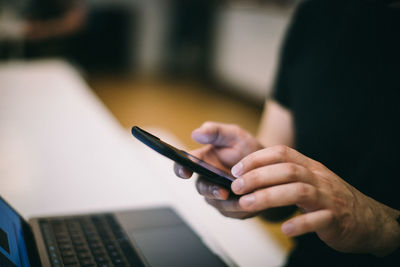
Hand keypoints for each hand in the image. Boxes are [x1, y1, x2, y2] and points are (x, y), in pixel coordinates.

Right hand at [174, 122, 262, 217]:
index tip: (185, 171)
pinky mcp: (230, 208)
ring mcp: (218, 195)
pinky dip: (240, 208)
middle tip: (222, 191)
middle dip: (210, 190)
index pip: (184, 165)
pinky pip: (232, 212)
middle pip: (201, 187)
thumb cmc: (247, 149)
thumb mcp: (235, 135)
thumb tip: (196, 133)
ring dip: (227, 202)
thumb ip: (216, 131)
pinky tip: (250, 202)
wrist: (269, 166)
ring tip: (241, 197)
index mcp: (203, 160)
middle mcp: (207, 179)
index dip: (181, 169)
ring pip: (216, 203)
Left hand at [227, 145, 399, 255]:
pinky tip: (285, 230)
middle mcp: (319, 178)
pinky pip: (318, 219)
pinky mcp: (337, 219)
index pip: (282, 153)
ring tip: (246, 205)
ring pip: (299, 192)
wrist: (366, 218)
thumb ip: (284, 176)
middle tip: (236, 187)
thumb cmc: (328, 198)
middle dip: (258, 177)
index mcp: (310, 166)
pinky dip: (300, 224)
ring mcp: (329, 198)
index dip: (257, 159)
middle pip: (287, 170)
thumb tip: (248, 176)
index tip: (236, 169)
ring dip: (269, 197)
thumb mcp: (308, 180)